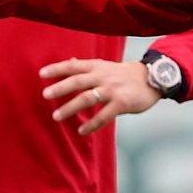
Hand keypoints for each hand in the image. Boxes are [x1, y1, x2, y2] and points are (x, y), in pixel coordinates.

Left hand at [40, 57, 161, 134]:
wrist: (151, 79)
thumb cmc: (123, 74)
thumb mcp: (105, 66)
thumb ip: (87, 67)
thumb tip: (68, 61)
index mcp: (96, 66)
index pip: (73, 66)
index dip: (57, 69)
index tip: (41, 74)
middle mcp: (103, 76)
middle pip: (78, 81)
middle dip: (60, 88)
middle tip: (45, 95)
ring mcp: (112, 89)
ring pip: (88, 98)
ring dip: (71, 108)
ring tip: (56, 117)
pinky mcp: (122, 103)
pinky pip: (104, 115)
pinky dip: (92, 124)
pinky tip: (81, 131)